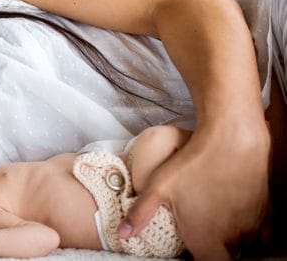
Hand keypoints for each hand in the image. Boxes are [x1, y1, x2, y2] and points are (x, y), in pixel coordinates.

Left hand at [118, 122, 269, 259]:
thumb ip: (140, 214)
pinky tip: (236, 217)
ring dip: (229, 238)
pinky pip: (262, 233)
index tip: (191, 253)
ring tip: (213, 220)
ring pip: (243, 244)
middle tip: (199, 231)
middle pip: (225, 256)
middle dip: (213, 250)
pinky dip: (251, 230)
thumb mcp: (159, 186)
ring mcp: (252, 225)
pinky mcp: (265, 211)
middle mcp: (233, 237)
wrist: (234, 138)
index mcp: (206, 238)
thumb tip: (122, 233)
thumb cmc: (194, 163)